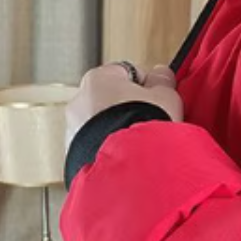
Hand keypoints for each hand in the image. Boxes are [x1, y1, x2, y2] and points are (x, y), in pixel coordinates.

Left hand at [66, 62, 183, 147]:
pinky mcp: (75, 153)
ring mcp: (74, 129)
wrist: (131, 167)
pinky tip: (129, 158)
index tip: (161, 100)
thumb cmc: (146, 127)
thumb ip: (163, 81)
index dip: (148, 87)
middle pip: (111, 99)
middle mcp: (79, 99)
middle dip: (130, 110)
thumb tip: (161, 74)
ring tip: (141, 146)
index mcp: (98, 78)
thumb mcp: (166, 97)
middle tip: (152, 124)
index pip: (127, 73)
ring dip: (119, 131)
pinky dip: (111, 150)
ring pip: (102, 125)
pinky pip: (97, 146)